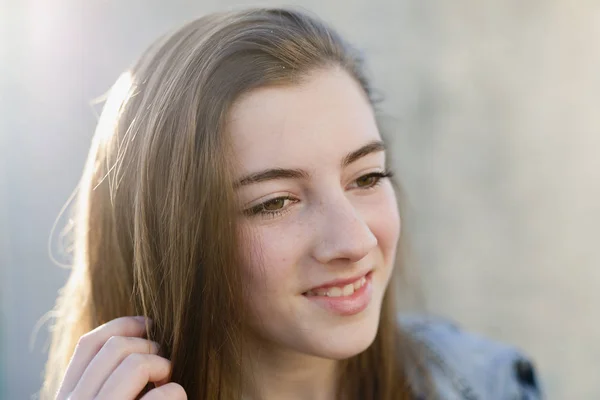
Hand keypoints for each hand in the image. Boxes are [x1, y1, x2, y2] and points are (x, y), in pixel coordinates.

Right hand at [55, 316, 186, 399]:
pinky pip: (162, 395)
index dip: (123, 325)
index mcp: (66, 398)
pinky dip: (177, 392)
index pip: (88, 343)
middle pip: (114, 347)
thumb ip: (105, 378)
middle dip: (148, 347)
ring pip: (136, 364)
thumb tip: (141, 333)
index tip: (149, 324)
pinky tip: (177, 398)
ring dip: (162, 367)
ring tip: (168, 382)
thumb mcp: (98, 398)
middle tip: (164, 364)